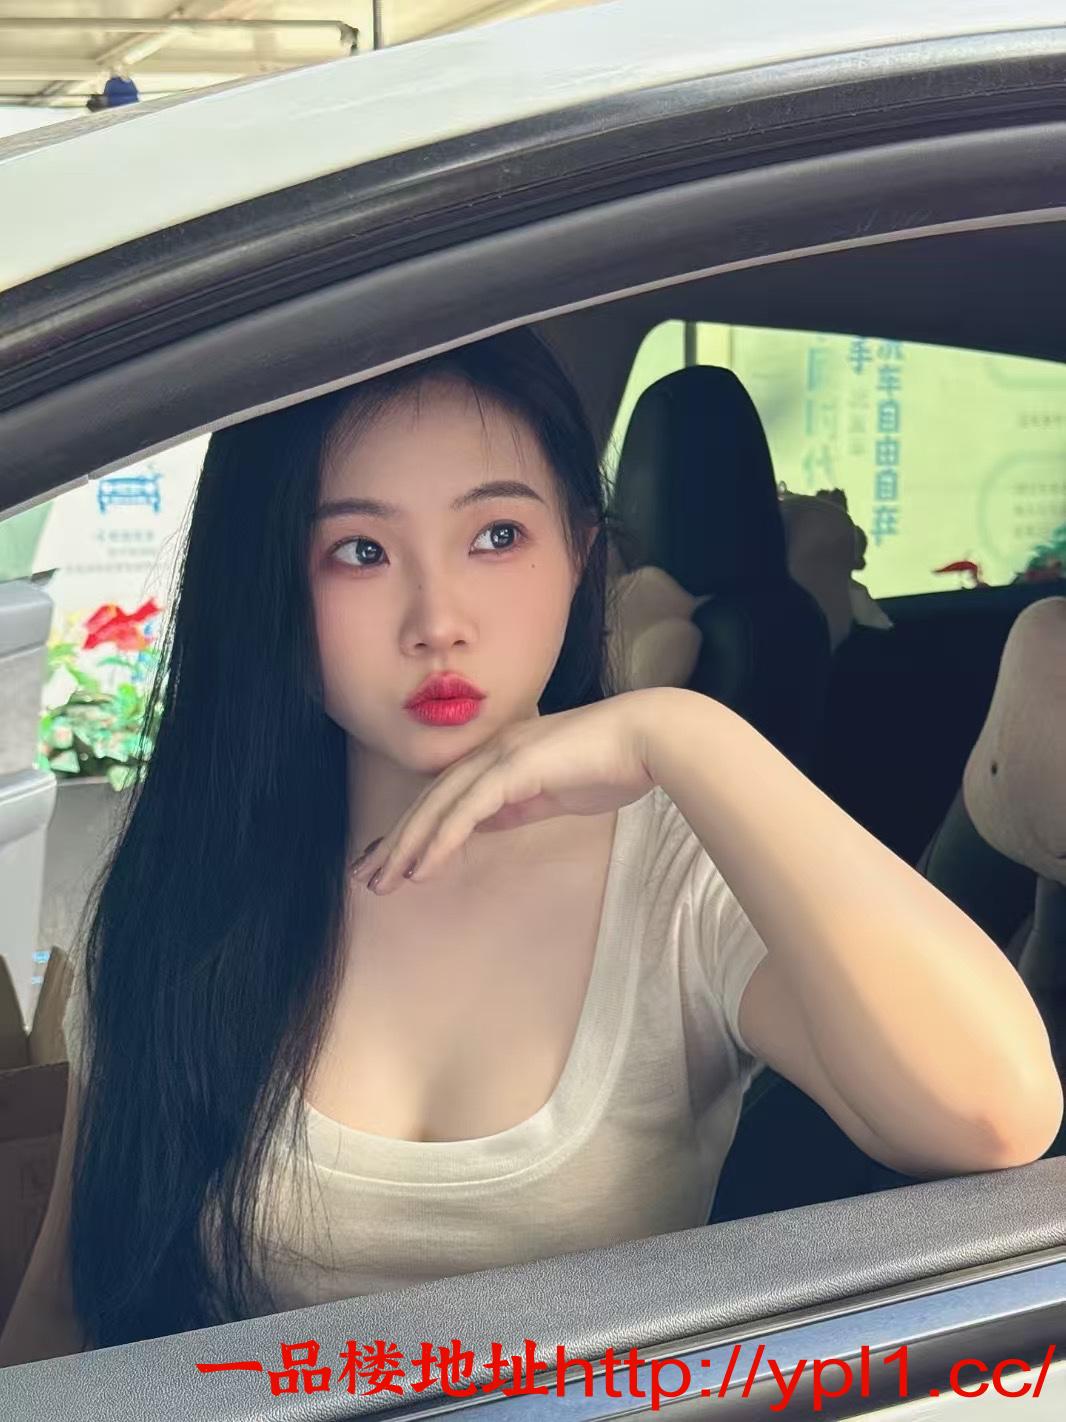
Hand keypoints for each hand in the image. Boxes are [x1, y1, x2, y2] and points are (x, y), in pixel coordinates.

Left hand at [350, 688, 661, 893]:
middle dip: (395, 841)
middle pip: (429, 800)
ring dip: (407, 845)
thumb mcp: (552, 793)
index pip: (444, 796)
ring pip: (438, 805)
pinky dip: (440, 840)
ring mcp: (501, 756)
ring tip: (382, 881)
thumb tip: (483, 825)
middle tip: (366, 876)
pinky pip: (467, 810)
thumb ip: (516, 806)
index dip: (413, 829)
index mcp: (499, 756)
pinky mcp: (514, 767)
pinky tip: (420, 868)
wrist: (647, 737)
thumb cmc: (612, 764)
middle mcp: (491, 751)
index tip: (391, 861)